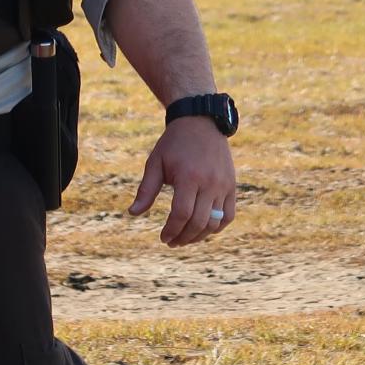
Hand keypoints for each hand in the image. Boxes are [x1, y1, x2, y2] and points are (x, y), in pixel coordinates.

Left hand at [128, 117, 237, 247]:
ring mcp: (223, 185)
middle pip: (199, 222)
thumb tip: (133, 213)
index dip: (171, 230)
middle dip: (183, 237)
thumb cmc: (174, 143)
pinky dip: (217, 228)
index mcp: (188, 176)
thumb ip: (146, 190)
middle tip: (171, 242)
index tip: (163, 238)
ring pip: (215, 222)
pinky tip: (203, 230)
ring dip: (199, 236)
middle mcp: (209, 182)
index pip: (182, 214)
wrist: (201, 122)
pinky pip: (228, 215)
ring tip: (185, 238)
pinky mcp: (231, 186)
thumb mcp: (155, 162)